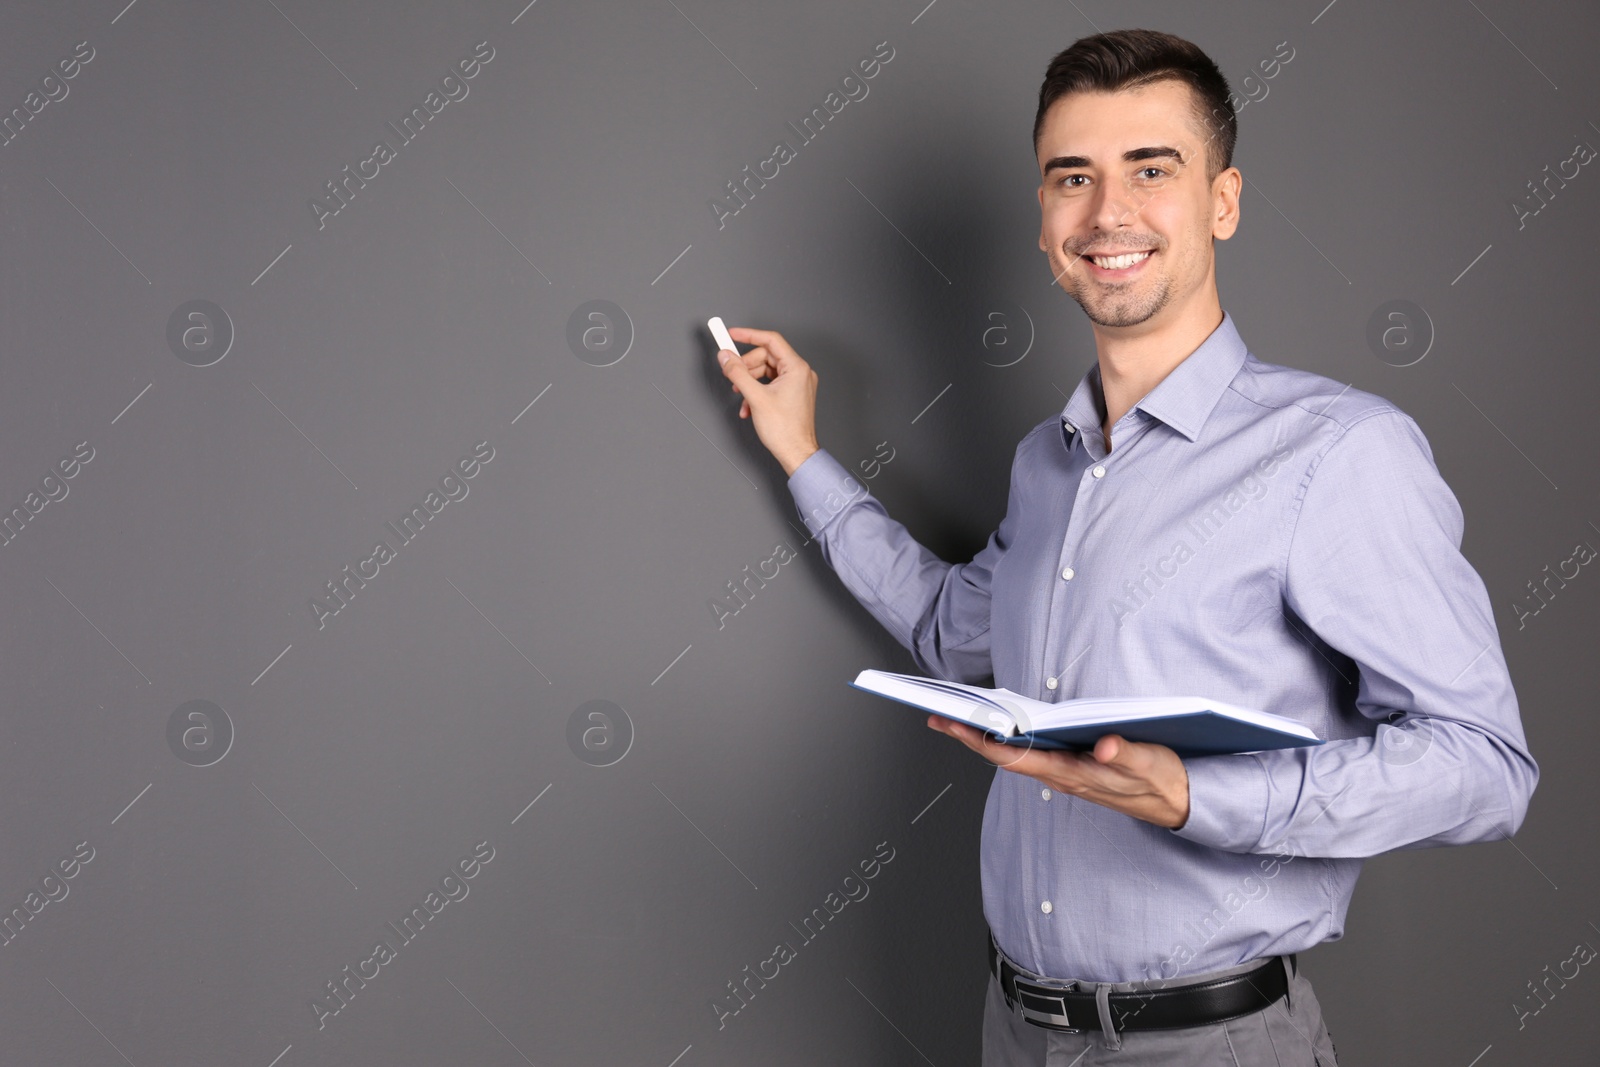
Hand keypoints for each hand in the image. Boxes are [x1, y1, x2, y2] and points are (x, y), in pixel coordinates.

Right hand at [716, 326, 819, 475]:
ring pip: (766, 372)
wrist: (796, 453)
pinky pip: (770, 384)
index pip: (771, 340)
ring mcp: (797, 384)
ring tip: (740, 396)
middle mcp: (800, 373)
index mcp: (797, 368)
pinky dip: (757, 391)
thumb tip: (725, 357)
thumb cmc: (785, 430)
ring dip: (749, 382)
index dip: (749, 335)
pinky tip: (748, 407)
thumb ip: (738, 373)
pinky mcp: (792, 395)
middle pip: (766, 356)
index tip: (731, 334)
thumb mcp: (755, 397)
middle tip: (731, 374)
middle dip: (746, 366)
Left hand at [925, 716, 1191, 828]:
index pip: (1015, 756)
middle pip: (1005, 755)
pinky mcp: (1073, 766)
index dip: (981, 741)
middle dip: (970, 735)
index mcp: (1072, 774)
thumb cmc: (1161, 782)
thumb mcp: (1147, 764)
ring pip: (1015, 755)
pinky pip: (1031, 752)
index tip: (953, 724)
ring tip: (958, 717)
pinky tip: (1000, 724)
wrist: (1179, 802)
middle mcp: (1062, 775)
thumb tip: (1103, 744)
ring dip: (985, 737)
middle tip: (937, 715)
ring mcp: (1065, 772)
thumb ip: (1124, 754)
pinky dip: (1009, 737)